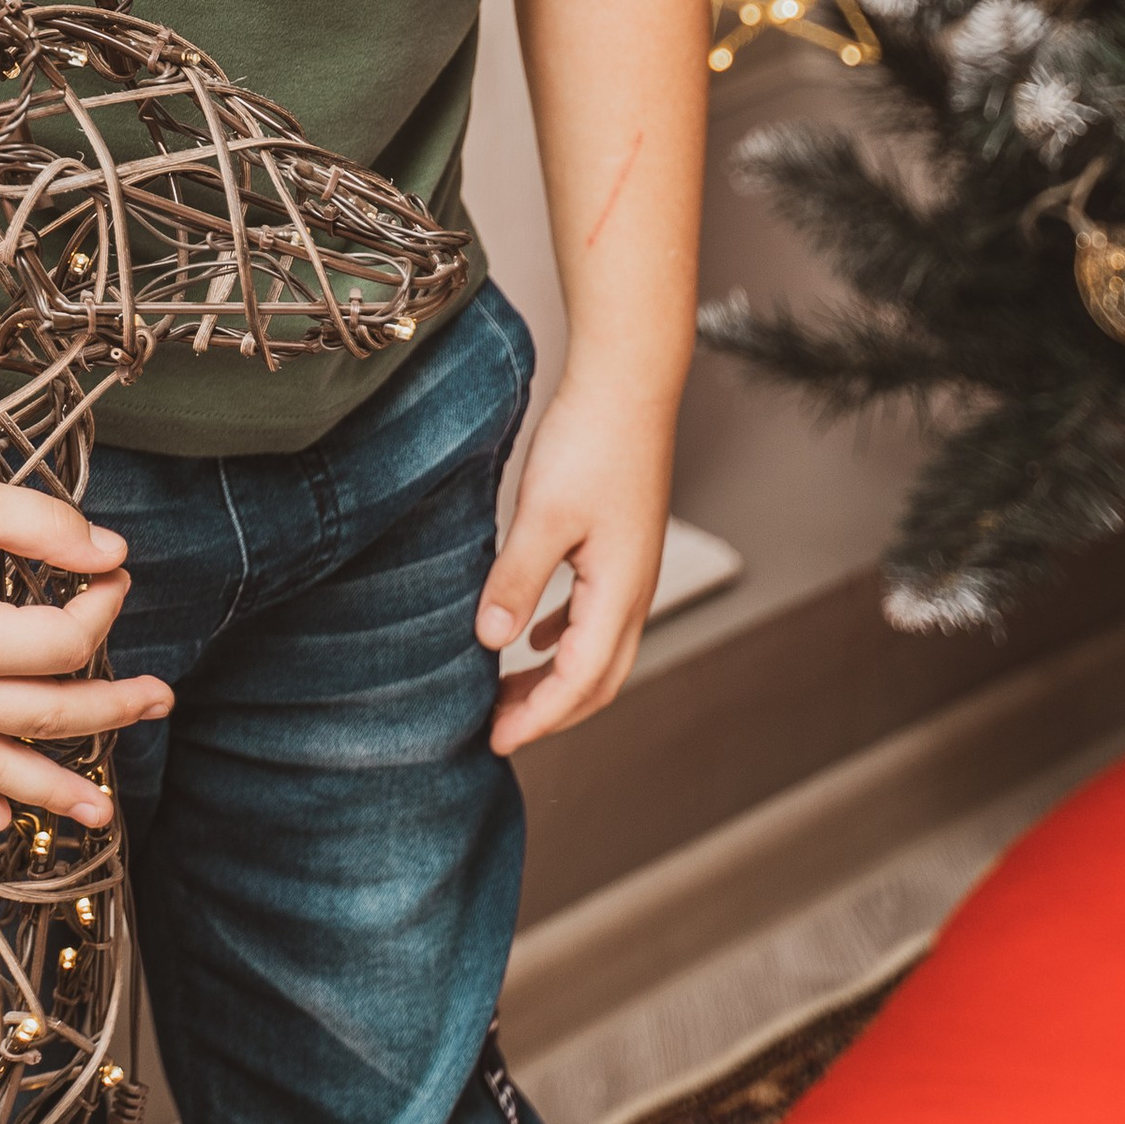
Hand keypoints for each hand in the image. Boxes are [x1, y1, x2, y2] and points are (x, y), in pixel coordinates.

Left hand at [474, 378, 675, 755]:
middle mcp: (634, 590)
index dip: (537, 717)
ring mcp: (631, 569)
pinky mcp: (620, 545)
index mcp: (620, 592)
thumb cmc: (590, 442)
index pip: (580, 682)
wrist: (628, 382)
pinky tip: (536, 636)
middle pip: (598, 680)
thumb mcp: (544, 513)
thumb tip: (489, 641)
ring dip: (556, 679)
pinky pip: (595, 615)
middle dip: (550, 712)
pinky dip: (565, 640)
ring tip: (506, 692)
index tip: (494, 741)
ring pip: (598, 649)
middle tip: (497, 730)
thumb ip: (518, 579)